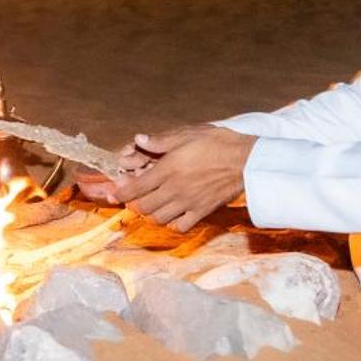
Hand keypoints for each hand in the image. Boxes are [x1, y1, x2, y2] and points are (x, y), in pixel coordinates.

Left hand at [111, 125, 255, 232]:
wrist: (246, 159)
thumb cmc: (217, 143)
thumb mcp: (187, 134)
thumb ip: (160, 140)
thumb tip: (139, 139)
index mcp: (168, 170)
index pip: (135, 188)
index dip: (120, 193)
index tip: (114, 194)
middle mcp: (175, 190)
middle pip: (144, 206)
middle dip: (135, 203)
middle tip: (136, 197)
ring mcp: (188, 203)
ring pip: (159, 218)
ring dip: (152, 213)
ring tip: (153, 204)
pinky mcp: (202, 211)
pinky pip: (181, 226)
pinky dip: (173, 223)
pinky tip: (174, 214)